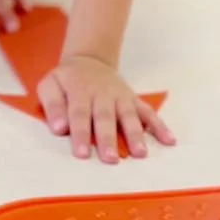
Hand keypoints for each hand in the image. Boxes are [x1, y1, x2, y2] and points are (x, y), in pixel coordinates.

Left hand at [37, 54, 175, 163]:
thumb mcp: (50, 84)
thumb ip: (52, 105)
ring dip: (135, 134)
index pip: (79, 113)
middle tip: (111, 159)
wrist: (89, 60)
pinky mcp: (134, 99)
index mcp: (79, 91)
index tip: (82, 154)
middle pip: (105, 117)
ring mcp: (120, 96)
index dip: (80, 133)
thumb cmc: (67, 80)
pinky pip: (148, 112)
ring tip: (140, 154)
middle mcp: (102, 94)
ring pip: (129, 115)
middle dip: (108, 139)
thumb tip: (59, 128)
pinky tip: (169, 140)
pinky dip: (159, 126)